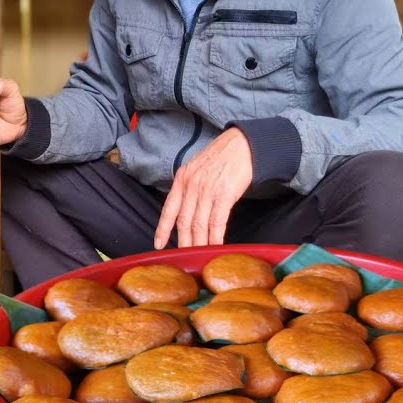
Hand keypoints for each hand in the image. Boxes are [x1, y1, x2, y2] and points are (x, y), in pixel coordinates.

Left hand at [153, 128, 253, 248]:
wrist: (244, 145)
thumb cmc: (222, 156)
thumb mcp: (196, 167)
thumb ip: (189, 186)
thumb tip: (186, 208)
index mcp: (182, 179)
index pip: (168, 209)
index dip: (162, 229)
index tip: (158, 244)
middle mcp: (191, 186)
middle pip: (183, 222)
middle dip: (183, 242)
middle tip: (183, 257)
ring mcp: (207, 191)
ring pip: (199, 225)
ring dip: (199, 244)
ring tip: (199, 256)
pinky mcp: (225, 195)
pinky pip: (217, 222)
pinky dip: (215, 238)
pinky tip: (215, 247)